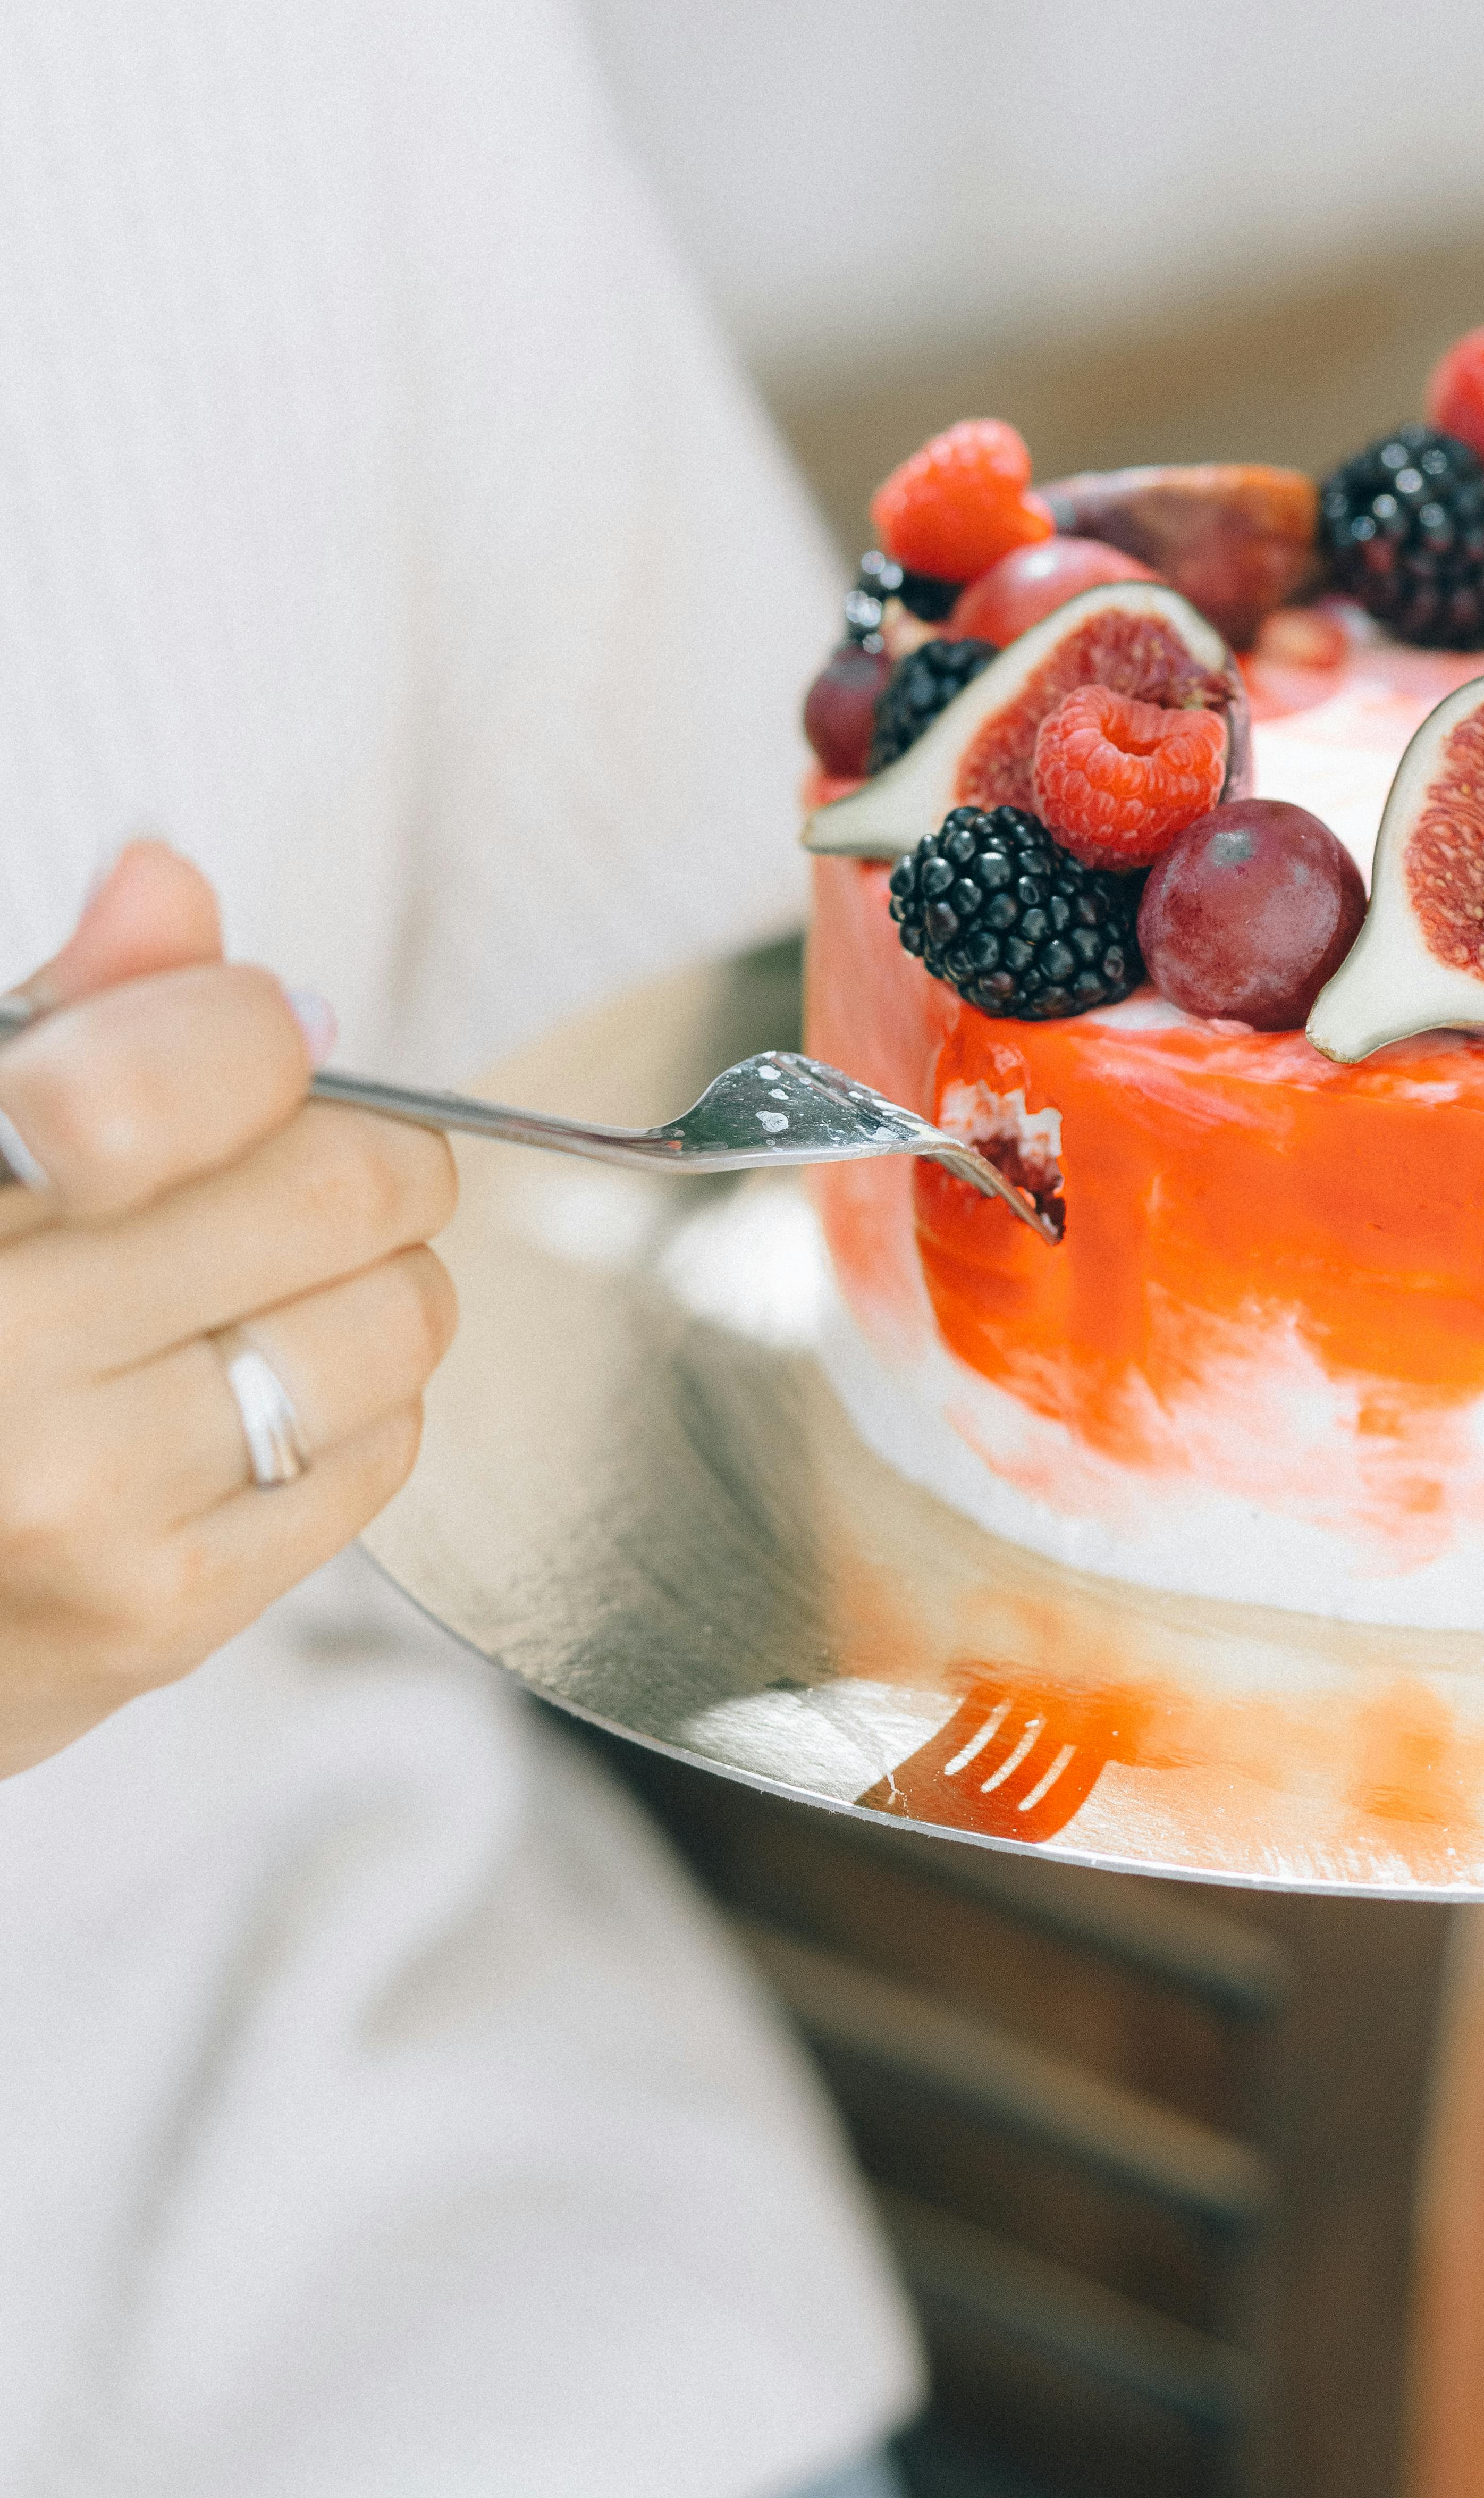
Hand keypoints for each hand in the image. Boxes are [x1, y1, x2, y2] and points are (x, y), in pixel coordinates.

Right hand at [0, 844, 457, 1779]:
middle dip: (363, 1157)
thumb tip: (167, 882)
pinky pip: (382, 1454)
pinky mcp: (158, 1615)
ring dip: (377, 1286)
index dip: (259, 1039)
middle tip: (304, 1169)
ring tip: (272, 1294)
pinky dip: (356, 1409)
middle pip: (341, 1187)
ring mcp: (77, 1500)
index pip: (184, 1073)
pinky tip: (250, 1404)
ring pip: (394, 1323)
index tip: (259, 1048)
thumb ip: (76, 1014)